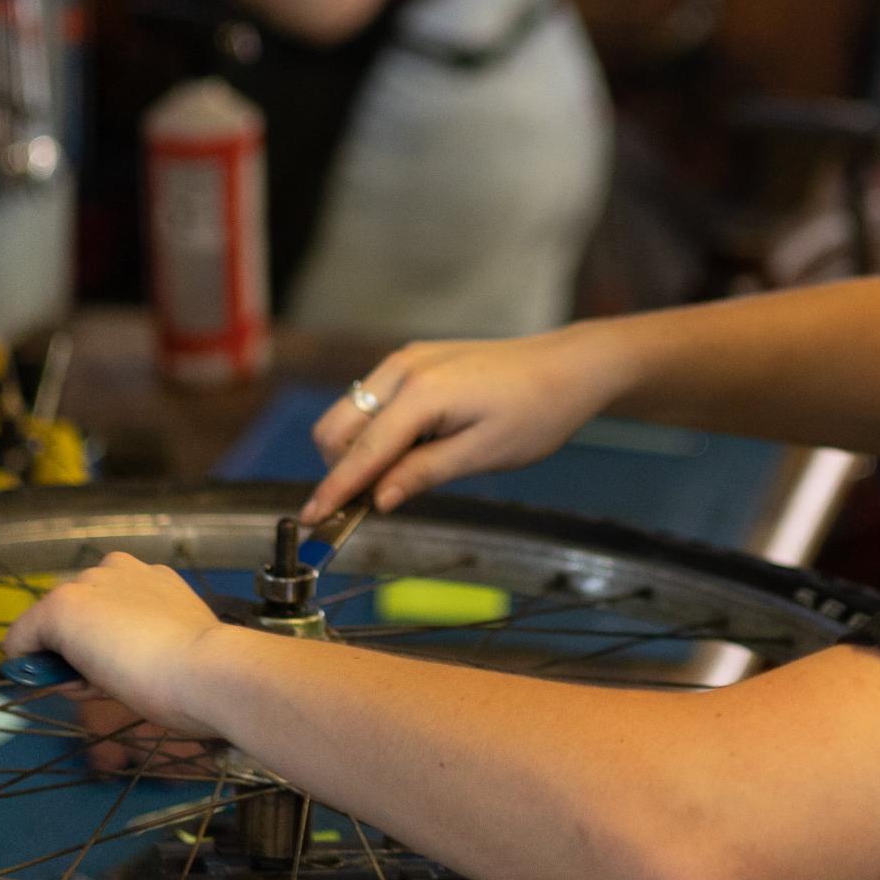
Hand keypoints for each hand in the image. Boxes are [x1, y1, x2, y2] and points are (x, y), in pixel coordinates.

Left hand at [4, 552, 229, 739]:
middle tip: (112, 680)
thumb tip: (93, 666)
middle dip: (81, 647)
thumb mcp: (168, 646)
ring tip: (98, 681)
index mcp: (149, 577)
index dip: (107, 645)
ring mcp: (87, 584)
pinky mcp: (61, 606)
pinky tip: (57, 678)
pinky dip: (26, 660)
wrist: (203, 670)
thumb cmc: (198, 669)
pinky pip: (21, 637)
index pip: (106, 609)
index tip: (125, 672)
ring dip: (62, 655)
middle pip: (77, 613)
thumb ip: (135, 643)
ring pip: (52, 626)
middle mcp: (117, 568)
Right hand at [304, 328, 631, 523]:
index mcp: (422, 393)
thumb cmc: (536, 412)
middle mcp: (403, 368)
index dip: (335, 490)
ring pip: (350, 412)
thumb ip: (423, 474)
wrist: (567, 366)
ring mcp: (407, 359)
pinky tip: (414, 447)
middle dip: (343, 467)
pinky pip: (373, 399)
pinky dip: (377, 429)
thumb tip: (376, 500)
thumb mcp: (484, 455)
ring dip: (360, 448)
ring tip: (407, 472)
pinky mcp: (414, 360)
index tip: (311, 521)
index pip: (362, 451)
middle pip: (337, 427)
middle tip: (374, 502)